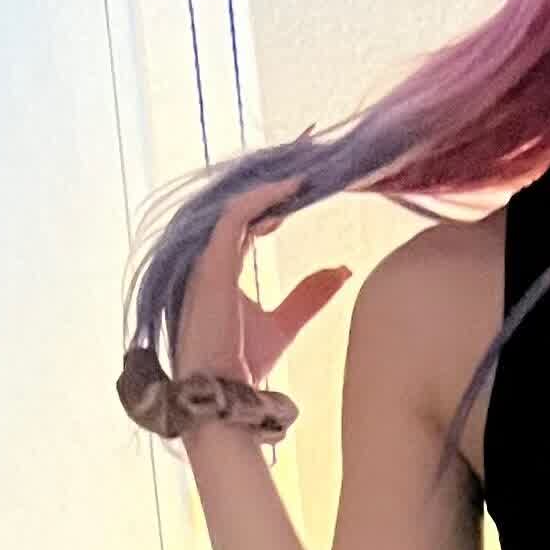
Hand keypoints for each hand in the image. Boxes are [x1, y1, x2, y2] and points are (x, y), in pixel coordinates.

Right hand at [180, 184, 350, 382]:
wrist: (224, 395)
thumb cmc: (243, 364)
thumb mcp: (284, 324)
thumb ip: (309, 297)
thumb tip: (343, 271)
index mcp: (221, 266)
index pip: (247, 219)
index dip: (274, 197)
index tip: (307, 180)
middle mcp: (209, 257)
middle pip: (241, 204)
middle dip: (274, 178)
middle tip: (308, 153)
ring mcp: (205, 258)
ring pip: (237, 204)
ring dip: (270, 183)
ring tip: (305, 167)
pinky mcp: (210, 264)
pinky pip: (234, 217)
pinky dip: (262, 199)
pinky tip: (291, 188)